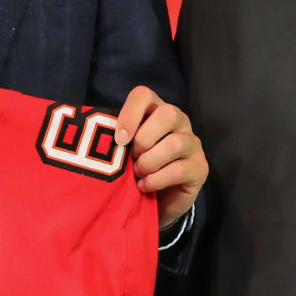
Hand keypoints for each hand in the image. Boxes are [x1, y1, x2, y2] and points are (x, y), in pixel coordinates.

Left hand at [114, 86, 206, 227]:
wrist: (155, 200)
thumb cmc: (134, 168)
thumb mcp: (122, 149)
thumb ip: (116, 137)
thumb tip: (95, 136)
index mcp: (155, 109)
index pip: (144, 95)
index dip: (130, 113)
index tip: (119, 139)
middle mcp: (179, 121)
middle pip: (168, 114)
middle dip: (144, 139)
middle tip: (131, 158)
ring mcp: (192, 143)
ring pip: (175, 143)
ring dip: (149, 162)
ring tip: (137, 174)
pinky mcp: (200, 167)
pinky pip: (178, 169)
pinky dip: (156, 180)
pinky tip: (144, 186)